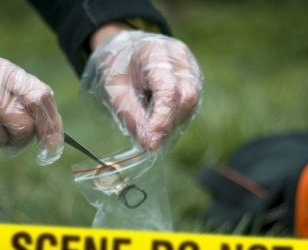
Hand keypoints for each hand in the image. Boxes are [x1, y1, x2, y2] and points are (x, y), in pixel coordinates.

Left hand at [82, 26, 203, 151]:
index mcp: (156, 52)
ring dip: (172, 122)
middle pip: (186, 97)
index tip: (151, 143)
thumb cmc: (116, 67)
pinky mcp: (194, 77)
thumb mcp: (113, 90)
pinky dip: (175, 117)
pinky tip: (159, 120)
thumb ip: (131, 115)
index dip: (162, 120)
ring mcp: (191, 66)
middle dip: (168, 124)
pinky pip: (190, 103)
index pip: (169, 90)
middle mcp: (180, 57)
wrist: (124, 49)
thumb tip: (149, 142)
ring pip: (191, 103)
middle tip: (148, 140)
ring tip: (151, 128)